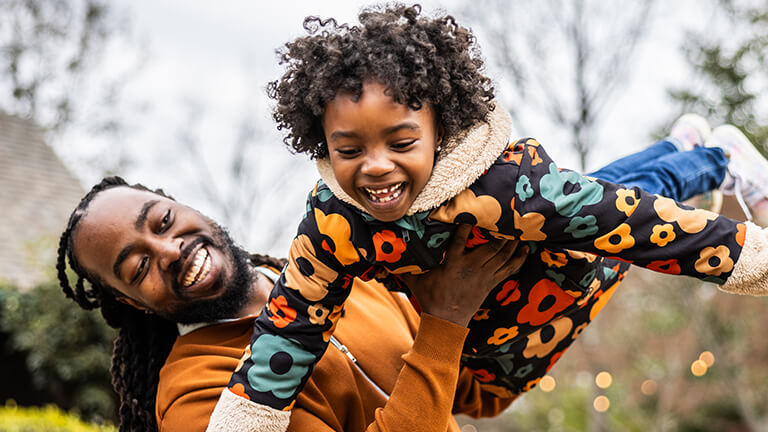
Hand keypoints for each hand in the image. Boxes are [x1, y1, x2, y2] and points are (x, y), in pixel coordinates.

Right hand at [401, 225, 528, 326]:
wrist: (445, 322)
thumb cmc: (429, 297)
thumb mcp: (414, 280)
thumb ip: (403, 264)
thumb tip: (381, 253)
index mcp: (452, 264)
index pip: (460, 241)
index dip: (466, 227)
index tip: (471, 214)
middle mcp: (471, 268)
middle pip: (491, 247)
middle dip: (501, 232)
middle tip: (508, 216)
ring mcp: (483, 276)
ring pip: (502, 256)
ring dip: (512, 242)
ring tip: (520, 228)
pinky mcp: (490, 283)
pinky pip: (508, 269)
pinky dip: (518, 258)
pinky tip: (526, 248)